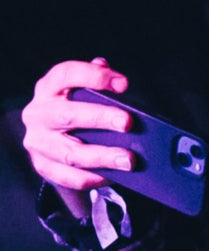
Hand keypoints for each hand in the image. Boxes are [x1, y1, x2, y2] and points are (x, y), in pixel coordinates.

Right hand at [22, 60, 136, 194]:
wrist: (52, 130)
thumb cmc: (77, 102)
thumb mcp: (83, 85)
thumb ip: (100, 78)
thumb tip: (119, 83)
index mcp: (49, 87)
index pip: (67, 74)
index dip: (94, 77)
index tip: (124, 84)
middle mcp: (38, 113)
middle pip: (68, 115)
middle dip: (100, 118)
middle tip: (128, 123)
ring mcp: (37, 141)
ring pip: (69, 152)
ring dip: (101, 157)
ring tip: (128, 160)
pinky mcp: (40, 164)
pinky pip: (65, 176)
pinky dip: (89, 177)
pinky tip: (110, 177)